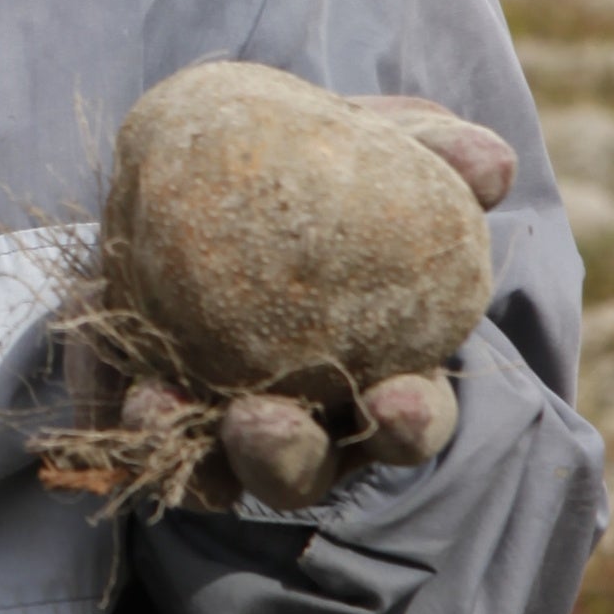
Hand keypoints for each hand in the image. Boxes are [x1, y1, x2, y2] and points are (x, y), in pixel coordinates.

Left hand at [135, 95, 514, 513]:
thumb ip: (432, 151)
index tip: (399, 401)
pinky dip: (132, 419)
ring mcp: (216, 422)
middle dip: (285, 459)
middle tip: (261, 421)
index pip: (406, 422)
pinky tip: (125, 390)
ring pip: (211, 469)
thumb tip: (488, 164)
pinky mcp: (146, 404)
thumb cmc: (312, 165)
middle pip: (301, 470)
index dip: (408, 424)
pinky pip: (138, 432)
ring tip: (160, 405)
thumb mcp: (371, 143)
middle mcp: (300, 419)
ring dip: (189, 451)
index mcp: (375, 376)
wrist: (200, 163)